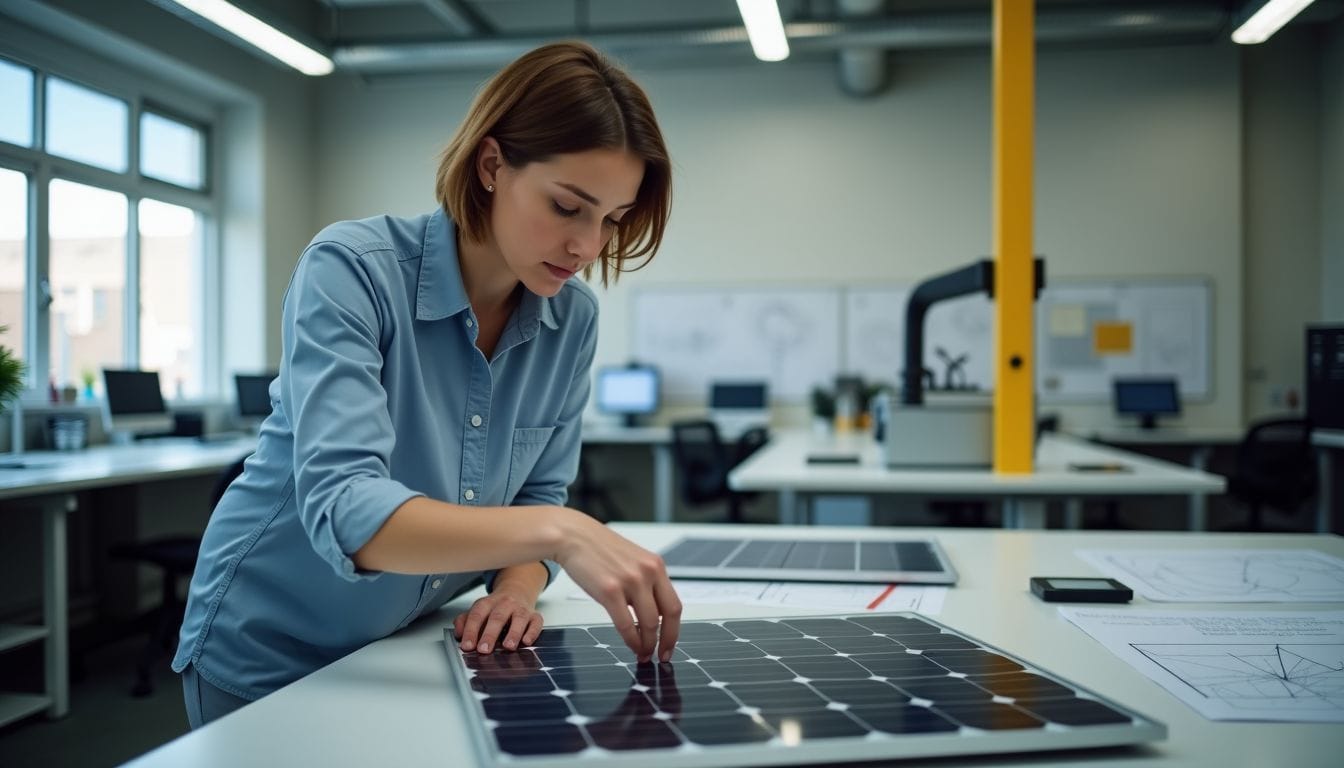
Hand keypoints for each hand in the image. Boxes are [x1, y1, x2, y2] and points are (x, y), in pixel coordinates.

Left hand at [453, 564, 545, 652]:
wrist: (518, 590)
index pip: (477, 615)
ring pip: (519, 619)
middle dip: (490, 634)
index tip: (467, 646)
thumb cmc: (496, 607)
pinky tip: (526, 641)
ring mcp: (521, 609)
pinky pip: (536, 623)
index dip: (471, 630)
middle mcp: (505, 604)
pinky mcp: (535, 616)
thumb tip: (459, 634)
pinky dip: (532, 632)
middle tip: (484, 649)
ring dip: (513, 633)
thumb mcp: (478, 610)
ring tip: (508, 646)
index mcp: (488, 603)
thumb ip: (465, 621)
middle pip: (497, 617)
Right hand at [553, 511, 681, 662]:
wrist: (572, 535)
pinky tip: (630, 645)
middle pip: (669, 616)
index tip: (669, 644)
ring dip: (647, 644)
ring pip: (649, 623)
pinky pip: (626, 624)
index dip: (675, 630)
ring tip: (642, 653)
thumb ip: (645, 583)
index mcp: (656, 565)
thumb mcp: (632, 561)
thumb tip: (652, 616)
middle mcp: (648, 572)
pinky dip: (630, 640)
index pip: (674, 605)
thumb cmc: (598, 549)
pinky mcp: (610, 590)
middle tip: (660, 655)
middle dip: (666, 641)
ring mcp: (630, 581)